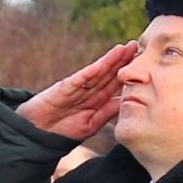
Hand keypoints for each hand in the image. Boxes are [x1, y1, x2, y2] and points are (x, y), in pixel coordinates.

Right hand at [16, 43, 136, 140]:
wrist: (36, 136)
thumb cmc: (62, 132)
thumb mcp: (91, 124)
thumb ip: (107, 112)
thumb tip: (126, 101)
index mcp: (95, 100)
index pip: (115, 84)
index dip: (129, 73)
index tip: (145, 64)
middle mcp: (87, 91)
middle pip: (108, 73)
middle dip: (123, 60)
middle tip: (139, 46)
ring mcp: (75, 88)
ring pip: (97, 72)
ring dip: (111, 60)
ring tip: (125, 48)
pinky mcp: (63, 89)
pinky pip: (80, 79)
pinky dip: (91, 71)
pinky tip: (103, 63)